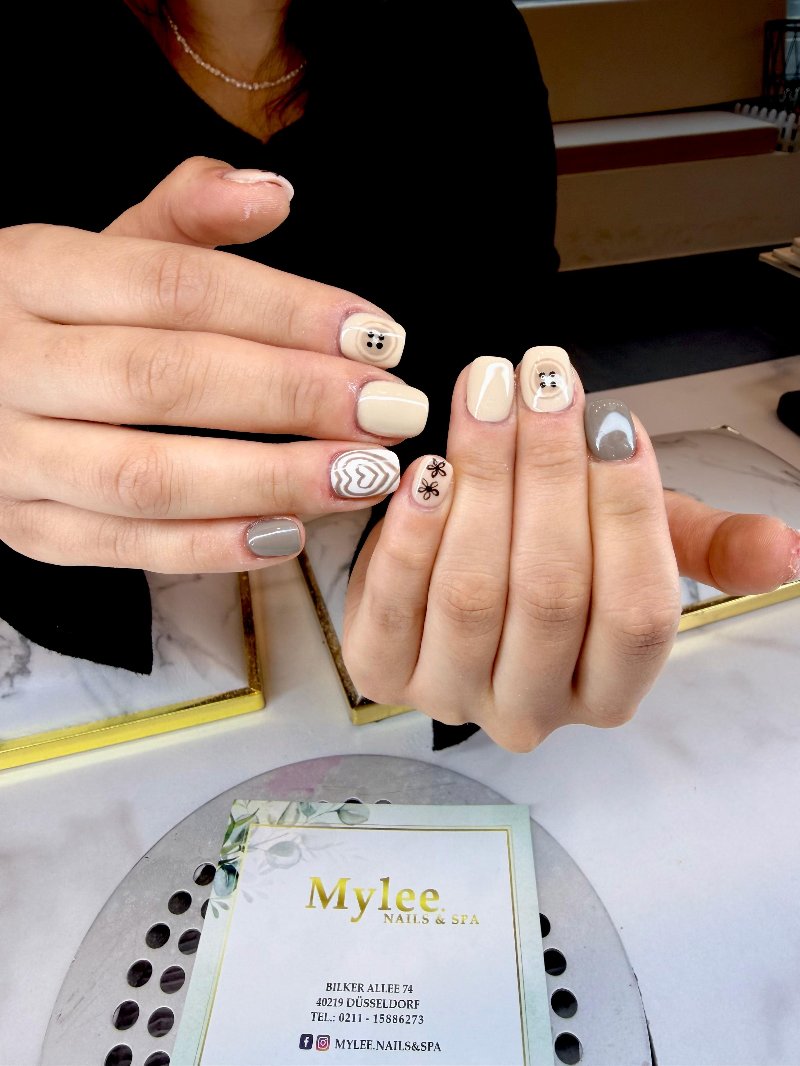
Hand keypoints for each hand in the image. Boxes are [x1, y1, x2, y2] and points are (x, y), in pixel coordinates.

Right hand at [0, 157, 425, 572]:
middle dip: (293, 397)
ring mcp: (9, 456)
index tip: (380, 336)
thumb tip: (273, 192)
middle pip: (165, 380)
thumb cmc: (52, 314)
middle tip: (392, 411)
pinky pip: (122, 548)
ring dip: (269, 480)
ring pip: (146, 476)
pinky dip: (212, 547)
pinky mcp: (23, 527)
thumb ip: (184, 220)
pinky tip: (290, 534)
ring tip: (364, 476)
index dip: (285, 310)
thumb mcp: (101, 251)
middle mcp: (10, 363)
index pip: (173, 286)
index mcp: (31, 272)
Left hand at [343, 348, 799, 751]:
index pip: (640, 612)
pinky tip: (427, 469)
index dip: (629, 511)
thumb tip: (783, 549)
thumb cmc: (556, 553)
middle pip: (552, 594)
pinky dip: (412, 535)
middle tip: (542, 382)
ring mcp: (453, 696)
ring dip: (483, 482)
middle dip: (550, 474)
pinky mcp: (381, 673)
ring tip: (487, 394)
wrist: (459, 568)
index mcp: (611, 689)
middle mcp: (535, 710)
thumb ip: (708, 546)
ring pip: (474, 595)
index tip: (613, 419)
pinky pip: (395, 608)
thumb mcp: (640, 547)